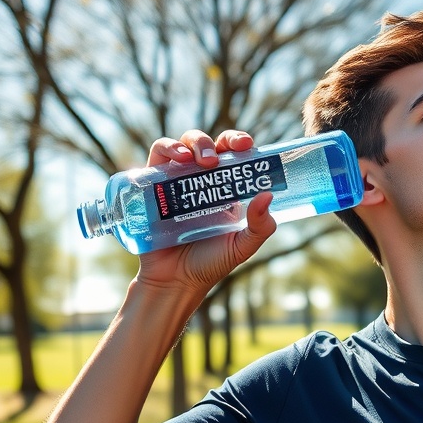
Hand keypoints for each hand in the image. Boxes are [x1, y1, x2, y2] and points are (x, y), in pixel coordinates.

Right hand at [134, 129, 276, 295]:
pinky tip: (178, 158)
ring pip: (183, 145)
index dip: (239, 142)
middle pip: (210, 145)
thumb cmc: (212, 263)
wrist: (176, 281)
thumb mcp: (243, 246)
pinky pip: (157, 156)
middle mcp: (202, 180)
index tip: (247, 145)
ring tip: (201, 159)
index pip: (235, 156)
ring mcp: (177, 180)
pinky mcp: (153, 185)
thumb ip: (260, 225)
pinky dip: (167, 149)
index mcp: (226, 188)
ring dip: (193, 142)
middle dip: (217, 141)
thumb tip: (268, 195)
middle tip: (220, 156)